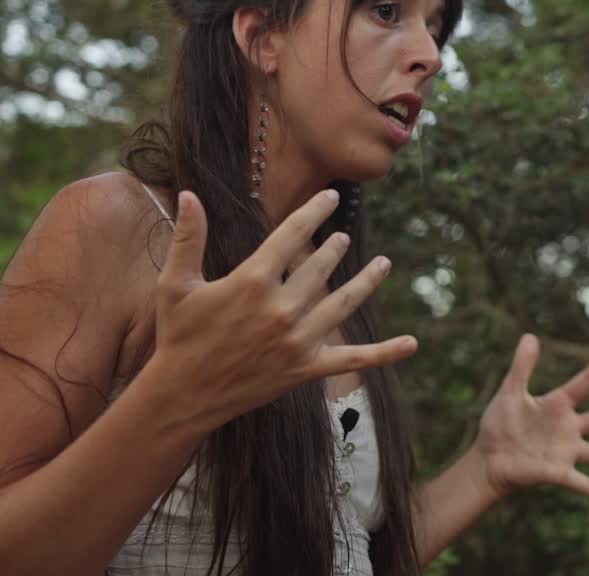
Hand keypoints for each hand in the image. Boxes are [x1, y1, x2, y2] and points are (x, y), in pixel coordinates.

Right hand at [149, 189, 417, 433]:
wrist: (184, 395)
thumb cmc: (179, 336)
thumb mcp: (177, 283)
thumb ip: (188, 237)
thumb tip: (190, 193)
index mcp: (252, 281)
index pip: (292, 236)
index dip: (313, 212)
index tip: (330, 197)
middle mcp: (281, 308)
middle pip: (319, 268)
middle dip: (334, 249)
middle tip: (344, 237)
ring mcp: (297, 340)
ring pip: (342, 304)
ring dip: (366, 282)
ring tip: (383, 264)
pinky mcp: (306, 368)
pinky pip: (352, 359)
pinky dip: (384, 353)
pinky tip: (412, 344)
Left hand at [473, 334, 588, 503]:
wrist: (488, 458)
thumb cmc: (499, 425)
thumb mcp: (510, 392)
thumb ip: (521, 367)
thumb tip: (530, 336)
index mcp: (558, 406)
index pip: (586, 382)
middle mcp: (570, 429)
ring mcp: (568, 452)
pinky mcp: (559, 473)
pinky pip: (587, 485)